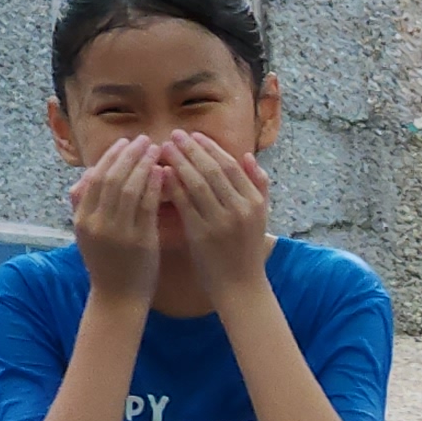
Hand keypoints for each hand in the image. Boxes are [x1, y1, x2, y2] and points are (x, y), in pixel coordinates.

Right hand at [67, 137, 164, 305]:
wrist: (118, 298)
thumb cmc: (108, 264)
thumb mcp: (88, 235)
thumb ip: (85, 207)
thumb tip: (85, 178)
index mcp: (82, 219)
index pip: (95, 178)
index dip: (110, 157)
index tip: (125, 142)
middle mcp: (96, 223)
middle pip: (111, 178)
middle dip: (128, 155)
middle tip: (144, 139)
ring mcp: (117, 232)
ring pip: (129, 188)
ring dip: (143, 164)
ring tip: (157, 149)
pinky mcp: (139, 241)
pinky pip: (147, 206)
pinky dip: (154, 186)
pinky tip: (164, 172)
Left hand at [162, 130, 277, 291]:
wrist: (241, 286)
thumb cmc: (246, 250)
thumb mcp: (260, 217)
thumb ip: (258, 185)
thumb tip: (247, 156)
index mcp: (255, 202)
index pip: (231, 165)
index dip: (211, 147)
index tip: (193, 135)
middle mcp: (240, 209)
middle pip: (213, 170)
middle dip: (192, 149)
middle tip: (173, 134)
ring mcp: (221, 222)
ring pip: (197, 183)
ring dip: (179, 162)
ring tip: (163, 148)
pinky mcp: (201, 234)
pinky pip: (185, 204)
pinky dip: (173, 186)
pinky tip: (161, 174)